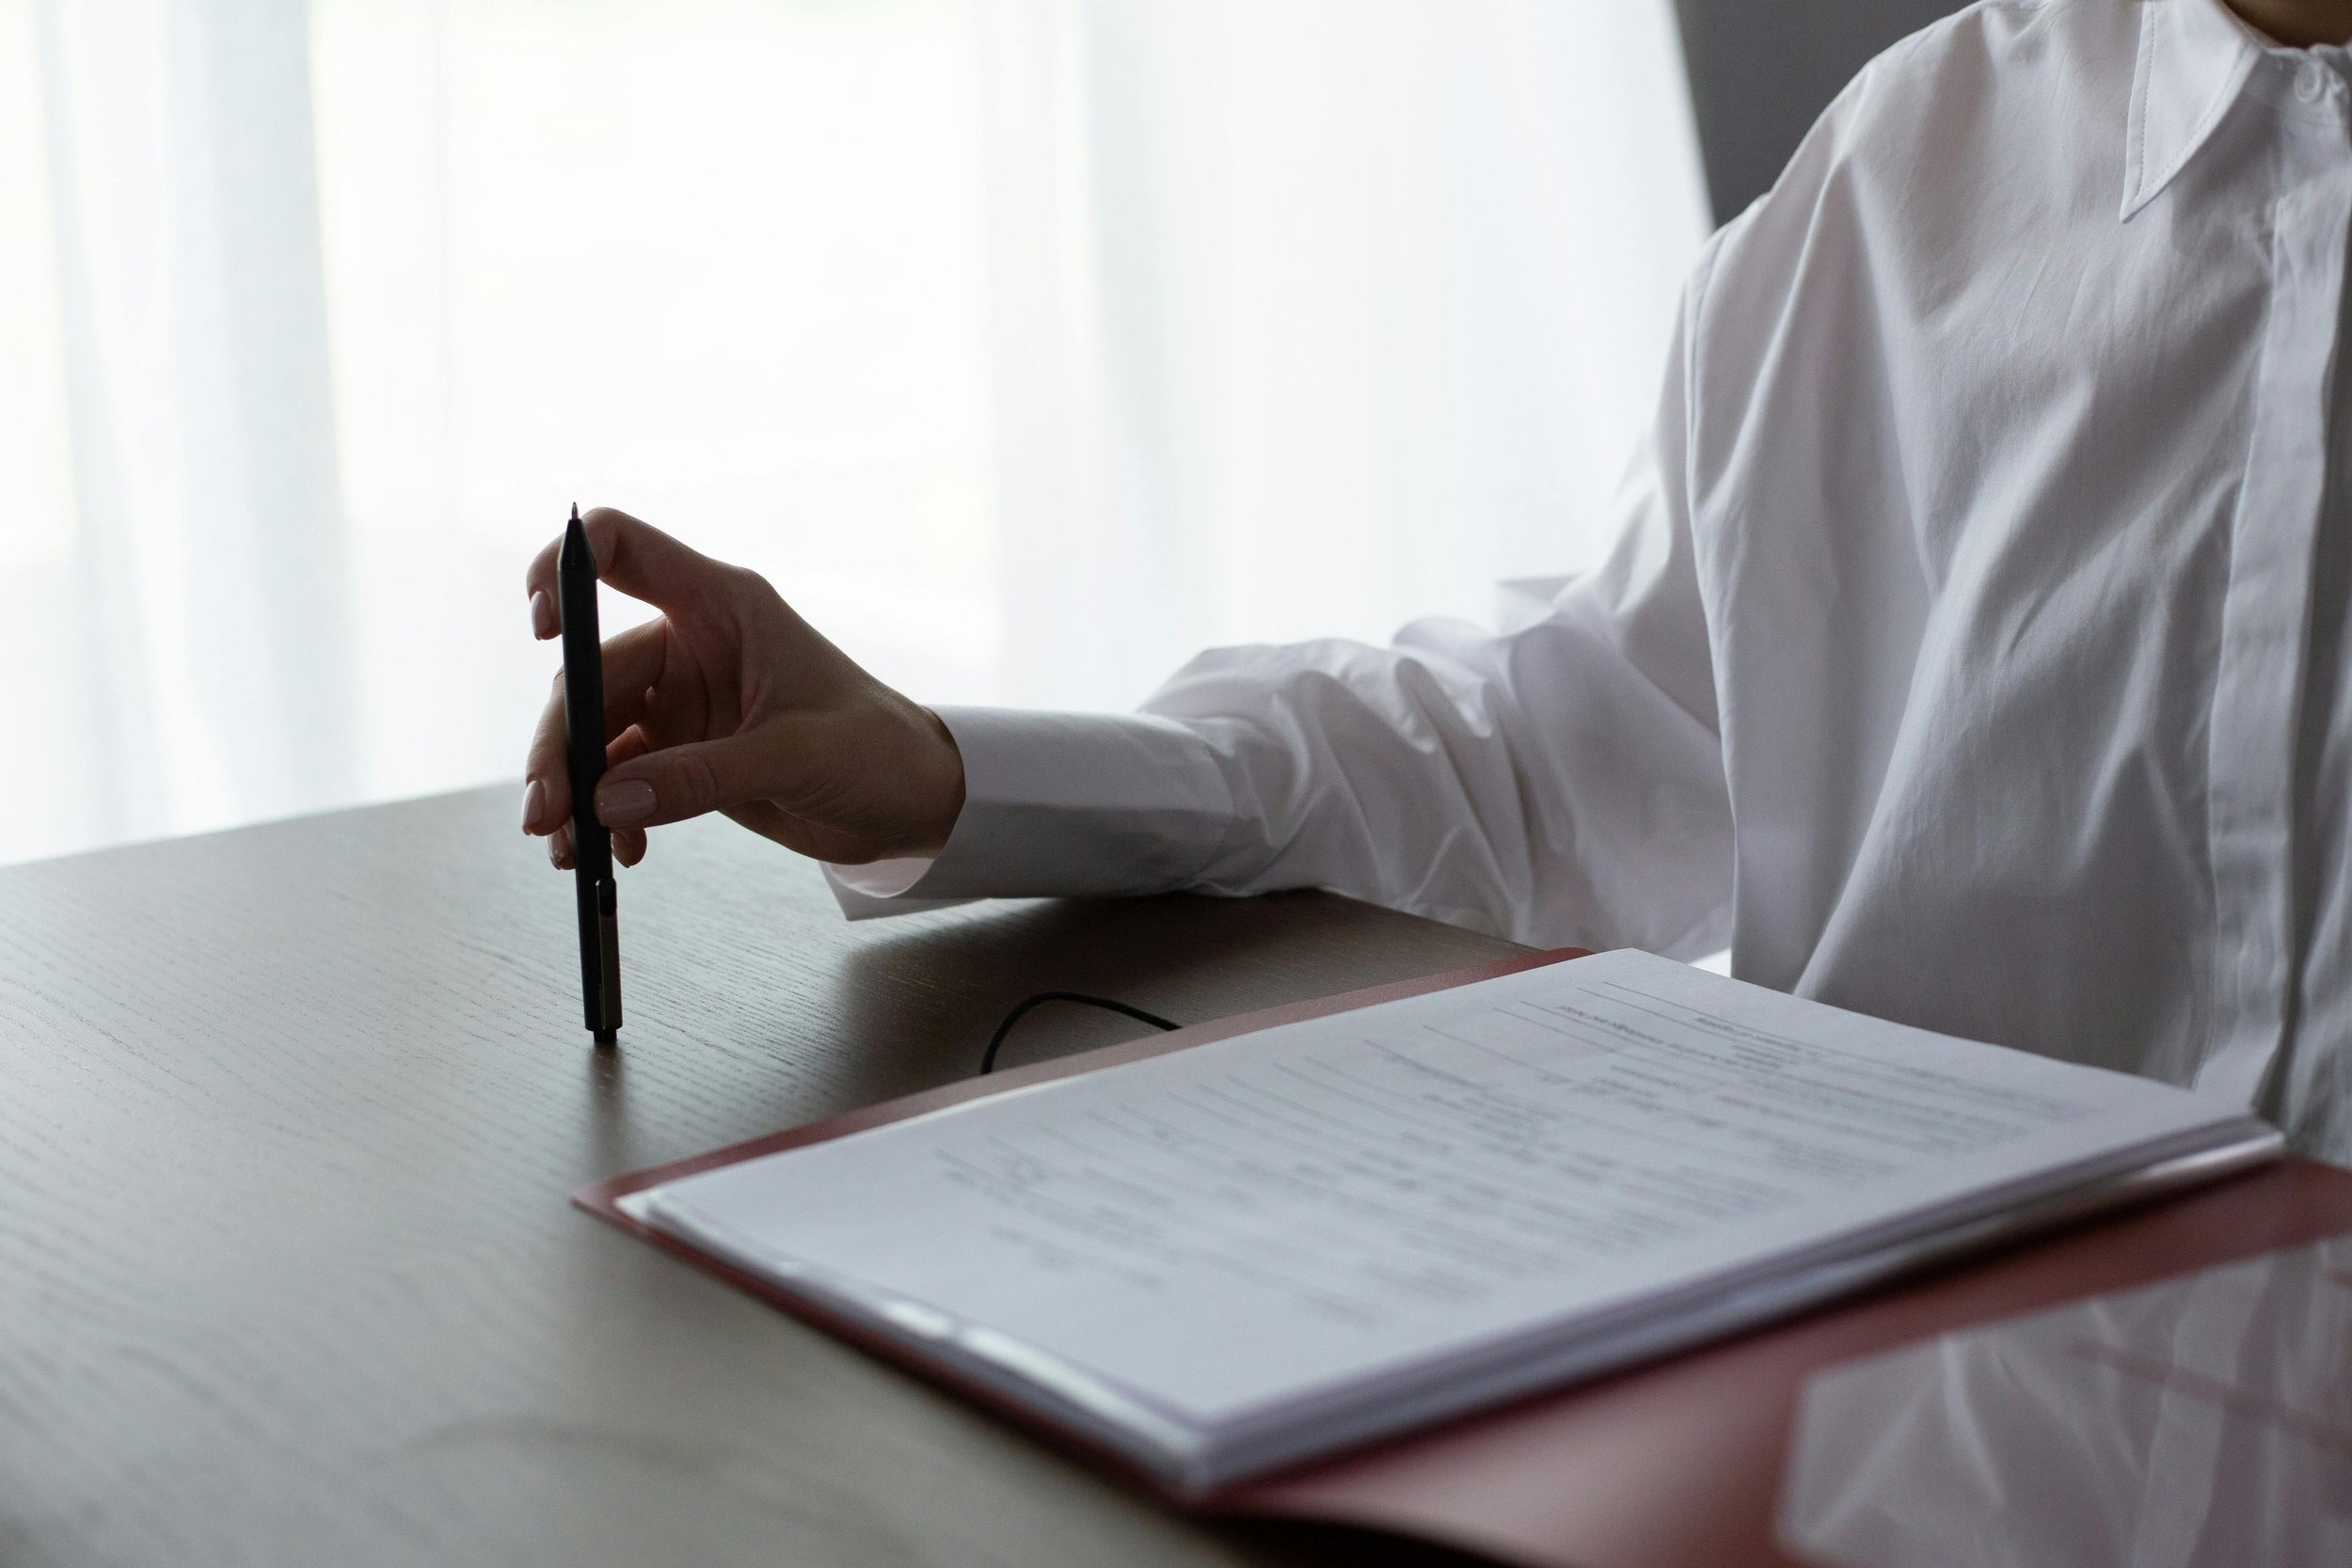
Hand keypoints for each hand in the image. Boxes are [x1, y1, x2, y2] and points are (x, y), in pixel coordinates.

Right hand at [519, 508, 964, 869]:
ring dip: (573, 788)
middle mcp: (691, 643)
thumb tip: (607, 801)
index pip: (621, 548)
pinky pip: (619, 777)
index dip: (565, 568)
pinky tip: (621, 851)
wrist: (913, 803)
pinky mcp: (683, 753)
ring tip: (571, 848)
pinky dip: (607, 814)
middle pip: (589, 670)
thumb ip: (701, 777)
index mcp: (722, 606)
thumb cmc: (877, 751)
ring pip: (593, 731)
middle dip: (560, 742)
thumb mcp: (794, 758)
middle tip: (547, 811)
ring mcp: (682, 700)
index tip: (542, 627)